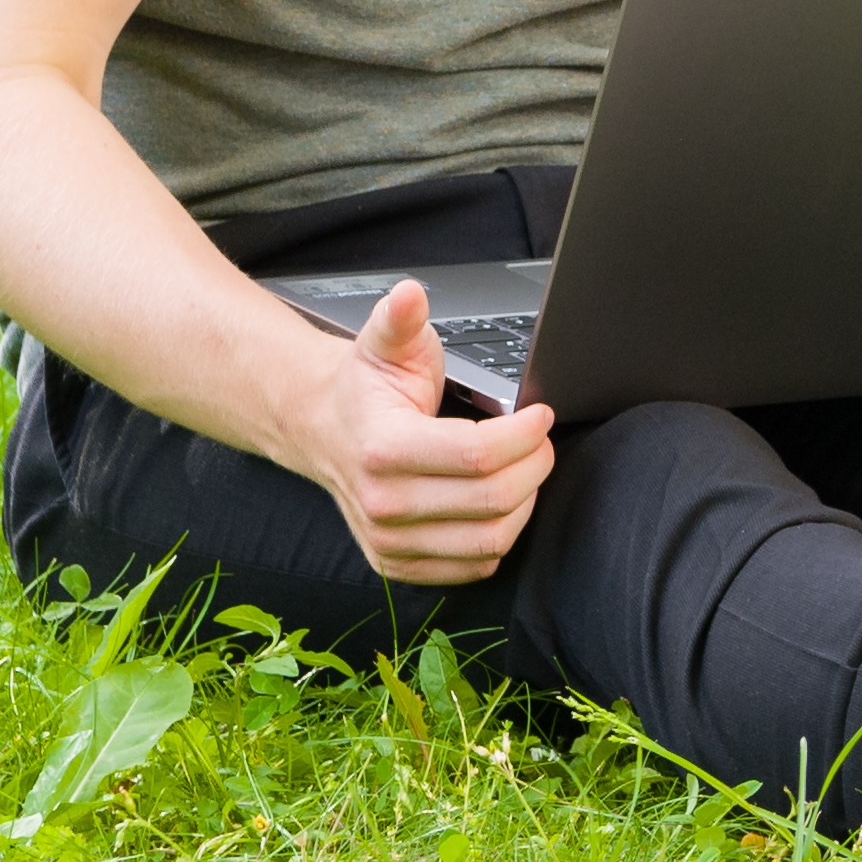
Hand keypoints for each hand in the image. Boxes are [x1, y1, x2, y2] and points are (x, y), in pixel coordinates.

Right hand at [287, 281, 558, 588]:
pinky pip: (472, 566)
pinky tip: (499, 502)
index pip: (479, 456)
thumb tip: (410, 294)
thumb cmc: (364, 386)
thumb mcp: (383, 342)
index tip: (541, 413)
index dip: (526, 434)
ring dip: (525, 502)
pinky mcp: (397, 564)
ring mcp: (388, 540)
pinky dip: (500, 537)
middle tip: (540, 439)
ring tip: (524, 467)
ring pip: (490, 539)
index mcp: (382, 449)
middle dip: (535, 464)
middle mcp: (382, 503)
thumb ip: (401, 318)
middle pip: (493, 500)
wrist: (320, 428)